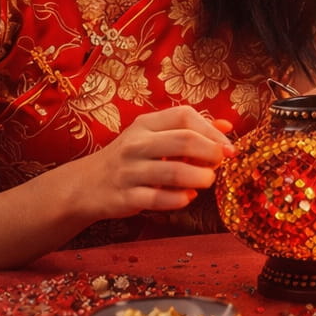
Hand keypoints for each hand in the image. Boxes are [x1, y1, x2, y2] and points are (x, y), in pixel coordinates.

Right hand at [80, 106, 235, 219]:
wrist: (86, 185)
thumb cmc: (130, 159)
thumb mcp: (154, 137)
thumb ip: (189, 131)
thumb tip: (227, 127)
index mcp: (145, 124)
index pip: (184, 116)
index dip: (212, 131)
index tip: (229, 148)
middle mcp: (136, 144)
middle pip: (184, 141)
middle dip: (211, 154)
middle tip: (220, 164)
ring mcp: (129, 171)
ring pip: (174, 172)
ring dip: (200, 178)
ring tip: (207, 181)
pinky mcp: (126, 197)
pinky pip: (159, 199)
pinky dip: (180, 199)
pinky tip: (187, 197)